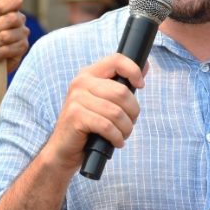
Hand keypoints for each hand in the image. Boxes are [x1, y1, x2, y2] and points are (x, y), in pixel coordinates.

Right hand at [42, 54, 143, 173]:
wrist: (63, 150)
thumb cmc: (89, 124)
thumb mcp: (105, 100)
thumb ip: (123, 83)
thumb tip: (146, 64)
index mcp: (89, 74)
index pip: (116, 60)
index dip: (133, 71)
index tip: (141, 85)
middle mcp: (81, 82)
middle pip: (122, 91)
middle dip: (133, 111)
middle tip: (130, 123)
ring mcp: (76, 99)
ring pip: (116, 112)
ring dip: (126, 128)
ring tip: (123, 134)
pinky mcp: (75, 117)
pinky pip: (107, 126)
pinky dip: (117, 137)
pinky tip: (117, 141)